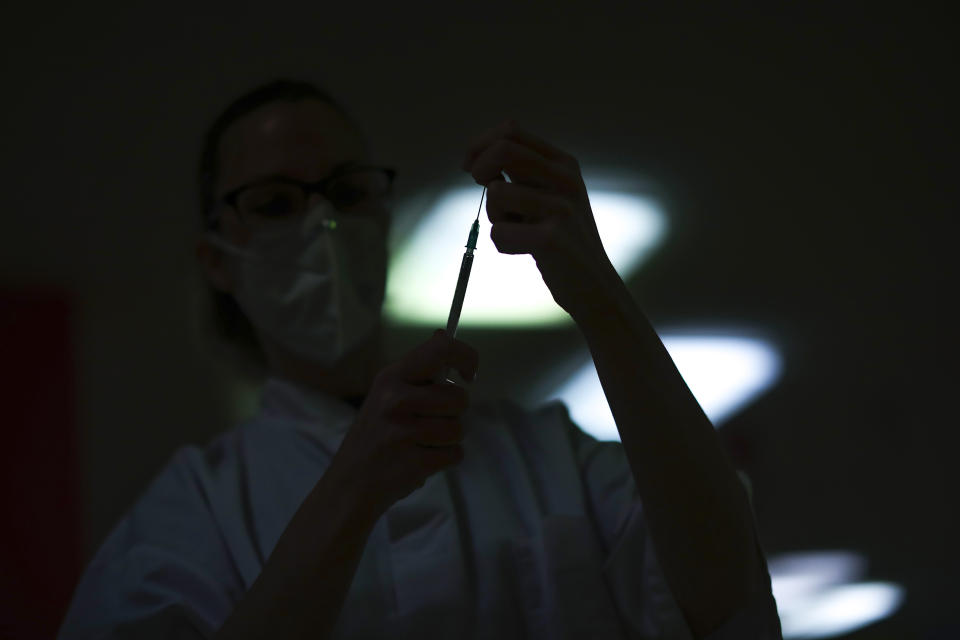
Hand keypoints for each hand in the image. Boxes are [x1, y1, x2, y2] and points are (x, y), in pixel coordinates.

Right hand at [332, 330, 478, 514]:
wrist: (349, 485)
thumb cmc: (375, 437)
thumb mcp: (386, 395)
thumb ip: (417, 371)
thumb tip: (444, 336)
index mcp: (391, 377)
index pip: (441, 350)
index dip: (465, 357)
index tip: (469, 375)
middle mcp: (395, 400)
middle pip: (458, 398)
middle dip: (453, 413)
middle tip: (429, 422)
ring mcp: (403, 432)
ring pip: (458, 428)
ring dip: (447, 439)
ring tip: (420, 443)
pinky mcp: (414, 462)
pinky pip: (455, 454)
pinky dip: (444, 460)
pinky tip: (419, 460)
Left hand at [462, 120, 620, 320]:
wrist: (595, 285)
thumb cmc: (562, 240)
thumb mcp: (549, 195)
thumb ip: (522, 173)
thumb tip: (478, 156)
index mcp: (563, 163)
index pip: (511, 130)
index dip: (480, 145)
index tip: (470, 166)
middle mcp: (565, 179)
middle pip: (502, 150)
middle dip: (479, 168)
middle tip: (482, 191)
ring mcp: (561, 208)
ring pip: (496, 194)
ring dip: (494, 217)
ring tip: (518, 232)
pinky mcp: (552, 239)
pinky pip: (499, 233)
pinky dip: (503, 245)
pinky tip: (526, 252)